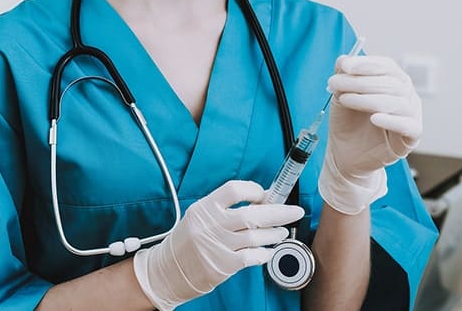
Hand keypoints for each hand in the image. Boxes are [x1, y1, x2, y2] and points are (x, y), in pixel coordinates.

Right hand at [134, 180, 303, 309]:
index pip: (234, 190)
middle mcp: (210, 224)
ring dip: (275, 233)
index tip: (265, 195)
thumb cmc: (185, 242)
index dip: (255, 190)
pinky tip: (268, 251)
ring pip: (256, 236)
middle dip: (279, 211)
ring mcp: (218, 245)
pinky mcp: (223, 265)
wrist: (166, 270)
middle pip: (253, 214)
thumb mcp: (197, 217)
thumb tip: (258, 202)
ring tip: (281, 232)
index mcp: (203, 208)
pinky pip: (253, 256)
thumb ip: (223, 209)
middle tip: (295, 211)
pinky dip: (264, 253)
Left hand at [321, 55, 421, 213]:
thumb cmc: (348, 123)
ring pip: (398, 102)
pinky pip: (409, 126)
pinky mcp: (411, 138)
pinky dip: (392, 120)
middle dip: (360, 81)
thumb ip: (343, 77)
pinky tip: (374, 118)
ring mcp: (411, 116)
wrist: (345, 154)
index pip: (386, 66)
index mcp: (393, 82)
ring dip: (368, 99)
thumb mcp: (341, 96)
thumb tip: (343, 59)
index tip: (344, 66)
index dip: (366, 64)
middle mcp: (406, 96)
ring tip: (345, 100)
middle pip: (391, 83)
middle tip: (334, 84)